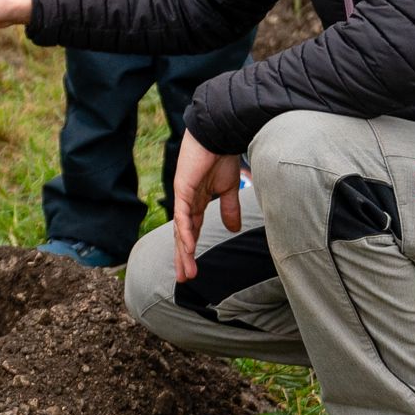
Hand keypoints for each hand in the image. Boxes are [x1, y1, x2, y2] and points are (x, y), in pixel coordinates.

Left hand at [171, 130, 242, 283]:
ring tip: (186, 273)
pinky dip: (185, 231)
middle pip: (183, 235)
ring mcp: (182, 196)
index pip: (193, 231)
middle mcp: (187, 202)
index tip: (193, 270)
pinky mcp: (181, 189)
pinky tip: (187, 247)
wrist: (218, 135)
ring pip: (181, 230)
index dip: (192, 251)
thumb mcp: (229, 188)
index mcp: (197, 202)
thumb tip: (233, 229)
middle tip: (185, 279)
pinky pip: (183, 215)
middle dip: (184, 258)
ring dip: (184, 252)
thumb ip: (229, 209)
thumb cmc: (222, 156)